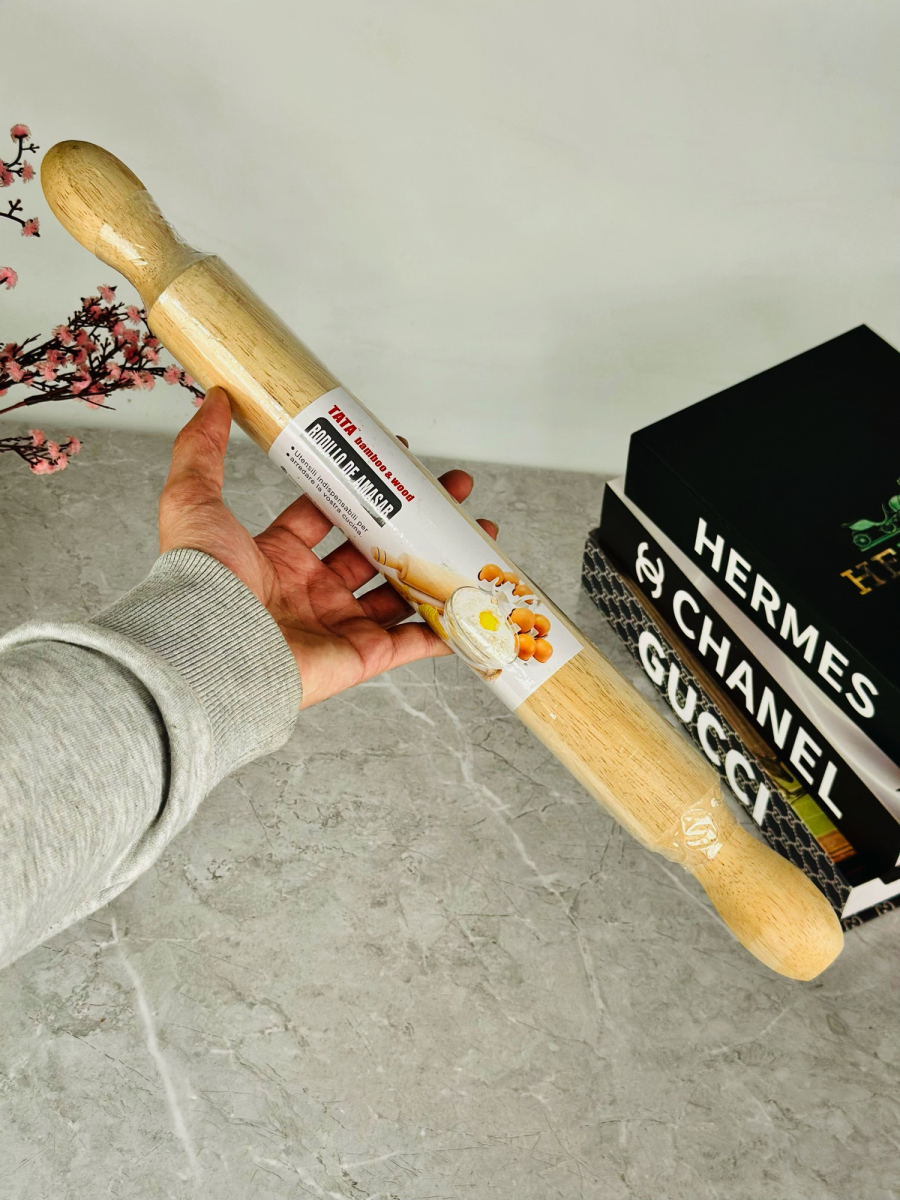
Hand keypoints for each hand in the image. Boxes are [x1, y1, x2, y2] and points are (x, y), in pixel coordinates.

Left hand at [158, 387, 497, 706]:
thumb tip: (211, 400)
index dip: (363, 489)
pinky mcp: (362, 657)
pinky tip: (475, 601)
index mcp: (277, 558)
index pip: (328, 516)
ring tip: (479, 535)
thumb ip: (201, 451)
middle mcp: (310, 592)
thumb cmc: (200, 581)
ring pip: (403, 592)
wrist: (209, 650)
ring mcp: (339, 626)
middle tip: (453, 494)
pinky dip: (447, 626)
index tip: (397, 463)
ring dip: (441, 565)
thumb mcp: (193, 501)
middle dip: (417, 521)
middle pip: (376, 550)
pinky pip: (414, 643)